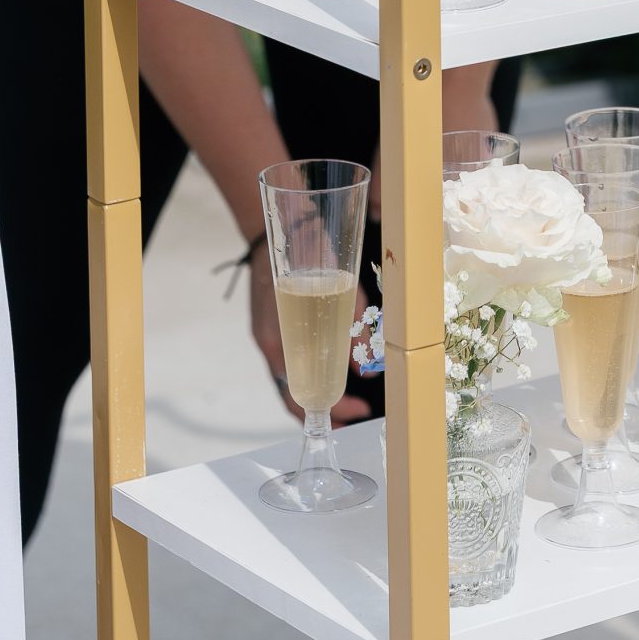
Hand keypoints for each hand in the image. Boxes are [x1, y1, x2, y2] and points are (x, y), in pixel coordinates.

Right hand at [249, 243, 370, 426]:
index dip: (330, 407)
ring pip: (294, 377)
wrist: (280, 224)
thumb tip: (368, 368)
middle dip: (325, 407)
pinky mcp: (275, 325)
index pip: (298, 393)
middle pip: (294, 393)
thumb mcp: (342, 284)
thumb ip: (355, 324)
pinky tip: (331, 367)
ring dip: (319, 390)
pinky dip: (311, 368)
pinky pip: (292, 357)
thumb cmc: (309, 251)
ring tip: (347, 400)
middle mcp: (270, 343)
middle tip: (354, 414)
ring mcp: (270, 335)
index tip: (358, 411)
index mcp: (275, 340)